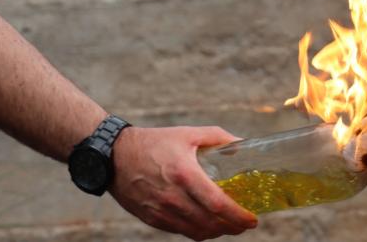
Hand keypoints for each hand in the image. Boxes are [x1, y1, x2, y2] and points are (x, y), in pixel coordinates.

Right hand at [110, 126, 257, 240]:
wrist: (114, 156)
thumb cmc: (153, 143)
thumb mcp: (186, 133)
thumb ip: (216, 137)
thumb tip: (241, 144)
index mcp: (184, 174)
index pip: (217, 204)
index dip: (238, 216)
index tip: (252, 219)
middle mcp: (173, 196)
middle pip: (210, 223)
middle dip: (232, 228)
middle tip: (244, 224)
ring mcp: (161, 210)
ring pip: (197, 232)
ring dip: (217, 232)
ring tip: (228, 226)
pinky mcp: (152, 218)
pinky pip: (181, 232)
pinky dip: (198, 232)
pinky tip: (205, 224)